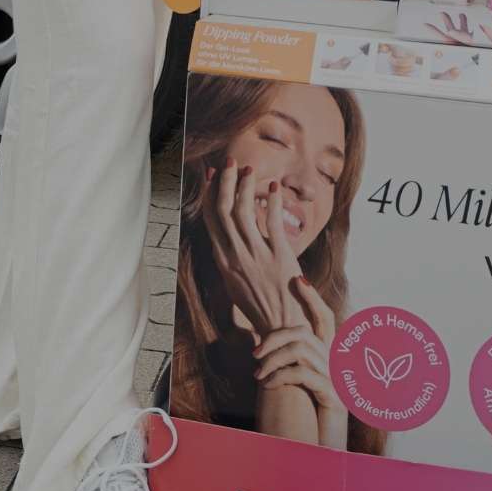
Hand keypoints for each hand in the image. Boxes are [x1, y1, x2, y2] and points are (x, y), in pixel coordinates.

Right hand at [204, 164, 301, 336]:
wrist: (282, 328)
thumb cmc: (261, 307)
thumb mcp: (236, 283)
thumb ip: (232, 259)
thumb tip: (227, 238)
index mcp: (224, 261)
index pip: (211, 220)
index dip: (209, 194)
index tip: (211, 175)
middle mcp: (236, 256)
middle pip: (223, 210)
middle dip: (224, 182)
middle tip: (228, 162)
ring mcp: (256, 255)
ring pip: (243, 211)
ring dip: (244, 187)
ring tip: (248, 169)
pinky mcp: (279, 256)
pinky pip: (272, 222)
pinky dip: (272, 201)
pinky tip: (274, 187)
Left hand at [255, 276, 345, 447]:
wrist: (323, 453)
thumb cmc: (307, 420)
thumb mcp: (295, 387)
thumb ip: (286, 363)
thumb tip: (257, 342)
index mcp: (329, 358)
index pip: (325, 319)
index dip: (312, 298)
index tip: (298, 278)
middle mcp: (337, 364)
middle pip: (307, 331)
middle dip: (276, 336)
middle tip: (255, 353)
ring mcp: (337, 380)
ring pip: (303, 350)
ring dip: (274, 359)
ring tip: (258, 375)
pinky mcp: (332, 397)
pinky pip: (304, 374)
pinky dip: (281, 376)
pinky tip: (268, 386)